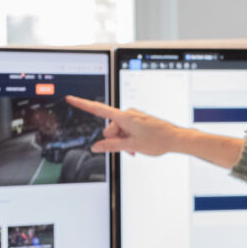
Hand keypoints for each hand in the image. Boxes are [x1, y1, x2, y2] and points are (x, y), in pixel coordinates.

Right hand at [65, 95, 183, 155]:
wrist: (176, 138)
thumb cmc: (157, 140)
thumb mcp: (131, 145)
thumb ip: (111, 146)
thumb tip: (96, 147)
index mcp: (124, 117)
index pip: (98, 109)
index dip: (82, 104)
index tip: (71, 98)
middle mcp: (128, 114)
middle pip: (110, 128)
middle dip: (115, 140)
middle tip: (129, 148)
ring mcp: (134, 117)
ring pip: (119, 131)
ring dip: (123, 141)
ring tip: (135, 149)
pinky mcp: (139, 121)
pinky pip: (127, 130)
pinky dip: (129, 139)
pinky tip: (137, 146)